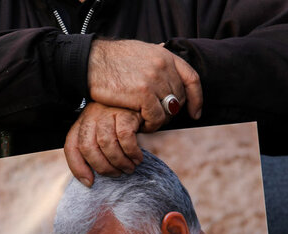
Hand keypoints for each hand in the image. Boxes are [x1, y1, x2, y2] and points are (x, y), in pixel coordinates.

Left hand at [64, 102, 143, 186]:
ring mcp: (107, 114)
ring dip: (120, 162)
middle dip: (103, 167)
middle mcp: (91, 117)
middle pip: (88, 148)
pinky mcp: (124, 113)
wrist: (139, 102)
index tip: (90, 182)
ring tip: (129, 168)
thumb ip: (95, 150)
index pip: (71, 147)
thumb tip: (90, 180)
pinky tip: (137, 158)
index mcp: (81, 124)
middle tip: (116, 174)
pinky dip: (132, 152)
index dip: (78, 167)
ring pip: (107, 144)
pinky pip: (125, 137)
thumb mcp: (102, 133)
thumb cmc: (120, 124)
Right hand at [87, 39, 202, 131]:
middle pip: (179, 99)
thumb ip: (156, 63)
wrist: (91, 61)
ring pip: (168, 111)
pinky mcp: (143, 94)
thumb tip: (169, 74)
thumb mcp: (140, 53)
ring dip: (159, 121)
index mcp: (165, 56)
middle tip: (156, 119)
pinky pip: (156, 118)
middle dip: (170, 112)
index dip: (196, 98)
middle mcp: (163, 66)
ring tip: (147, 122)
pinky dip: (150, 125)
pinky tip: (140, 125)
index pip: (192, 79)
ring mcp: (154, 80)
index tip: (195, 113)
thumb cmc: (112, 60)